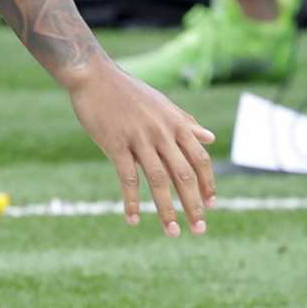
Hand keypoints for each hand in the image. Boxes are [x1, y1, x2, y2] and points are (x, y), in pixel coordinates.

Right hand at [69, 64, 215, 236]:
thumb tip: (211, 137)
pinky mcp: (115, 143)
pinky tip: (133, 220)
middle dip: (194, 205)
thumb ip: (186, 123)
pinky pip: (127, 178)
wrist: (94, 75)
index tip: (212, 205)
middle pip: (184, 175)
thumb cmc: (128, 91)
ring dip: (167, 210)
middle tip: (199, 229)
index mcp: (175, 123)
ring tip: (172, 232)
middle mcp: (162, 132)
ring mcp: (139, 138)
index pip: (200, 159)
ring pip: (159, 181)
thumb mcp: (162, 104)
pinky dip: (131, 201)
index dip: (208, 184)